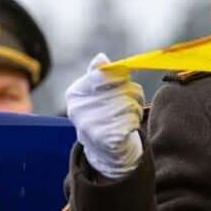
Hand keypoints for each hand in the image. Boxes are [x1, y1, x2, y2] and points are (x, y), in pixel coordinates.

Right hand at [66, 53, 144, 179]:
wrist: (105, 152)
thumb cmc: (103, 115)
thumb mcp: (96, 93)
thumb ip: (98, 74)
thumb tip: (100, 58)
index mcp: (75, 93)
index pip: (106, 72)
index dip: (122, 77)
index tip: (122, 84)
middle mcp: (79, 108)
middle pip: (123, 88)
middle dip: (133, 95)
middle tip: (128, 106)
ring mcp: (91, 125)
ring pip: (130, 105)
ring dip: (135, 111)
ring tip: (126, 118)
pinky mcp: (106, 139)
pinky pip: (133, 121)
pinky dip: (135, 124)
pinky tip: (126, 130)